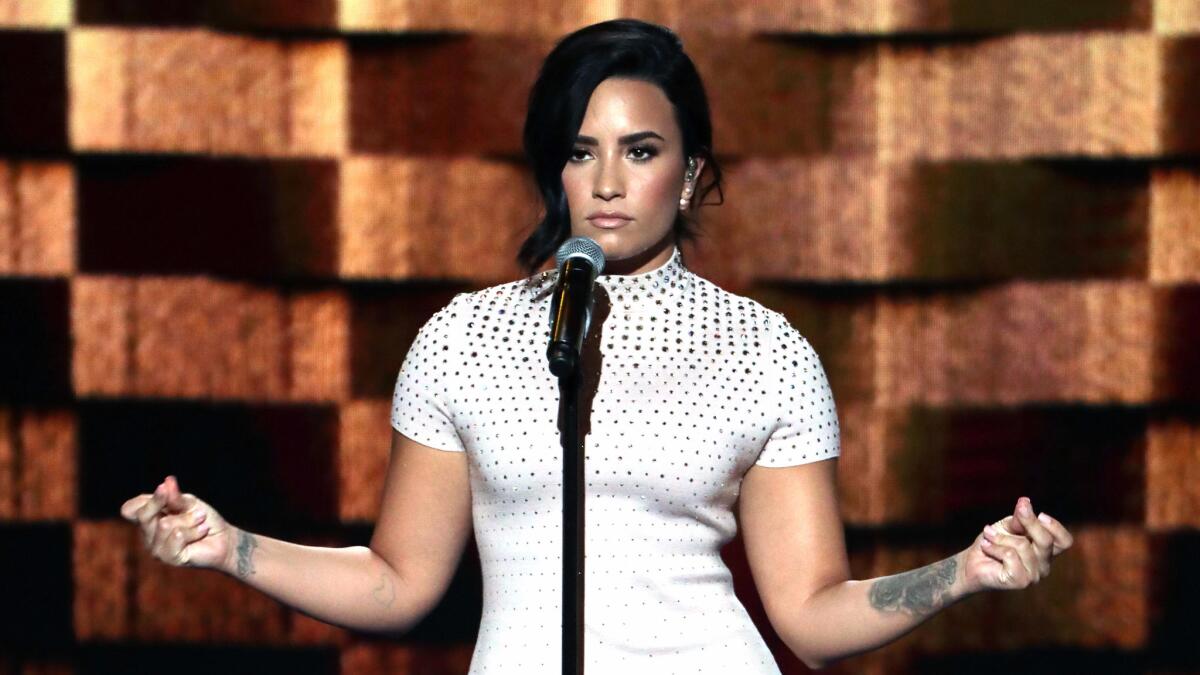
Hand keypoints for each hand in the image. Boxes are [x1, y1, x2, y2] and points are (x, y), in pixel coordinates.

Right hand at [120, 475, 235, 572]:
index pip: (130, 509)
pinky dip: (194, 531)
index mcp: (149, 518)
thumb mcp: (190, 503)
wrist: (224, 537)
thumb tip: (167, 481)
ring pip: (164, 525)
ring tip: (201, 522)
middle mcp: (148, 534)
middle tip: (195, 508)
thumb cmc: (203, 519)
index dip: (146, 499)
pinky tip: (202, 532)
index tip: (164, 489)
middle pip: (143, 515)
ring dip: (189, 520)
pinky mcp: (169, 558)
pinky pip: (177, 536)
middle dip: (170, 504)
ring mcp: (156, 548)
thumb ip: (175, 496)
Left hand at [960, 496, 1073, 593]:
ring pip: (1023, 545)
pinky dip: (994, 547)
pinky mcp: (1020, 581)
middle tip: (1016, 512)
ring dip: (1000, 536)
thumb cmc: (992, 544)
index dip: (1055, 527)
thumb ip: (1020, 518)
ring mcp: (1033, 576)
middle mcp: (1043, 565)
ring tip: (988, 536)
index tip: (1040, 514)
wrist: (971, 563)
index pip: (1064, 541)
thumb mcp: (1007, 526)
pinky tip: (986, 547)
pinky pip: (1010, 555)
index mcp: (1045, 551)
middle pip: (1046, 540)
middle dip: (1028, 522)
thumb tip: (1025, 501)